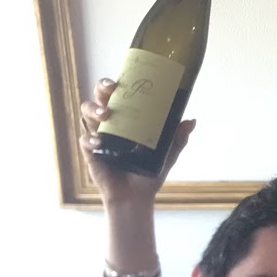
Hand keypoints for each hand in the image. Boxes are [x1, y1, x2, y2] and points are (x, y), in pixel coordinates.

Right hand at [80, 77, 195, 206]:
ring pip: (86, 113)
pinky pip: (85, 139)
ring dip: (93, 110)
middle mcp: (109, 123)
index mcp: (126, 118)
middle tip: (111, 89)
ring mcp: (98, 135)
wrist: (137, 196)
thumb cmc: (149, 172)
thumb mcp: (168, 154)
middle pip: (99, 97)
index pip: (118, 95)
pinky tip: (98, 141)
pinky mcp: (90, 151)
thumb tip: (191, 121)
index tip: (122, 79)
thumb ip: (178, 138)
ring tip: (106, 115)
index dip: (116, 83)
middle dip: (102, 88)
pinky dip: (90, 138)